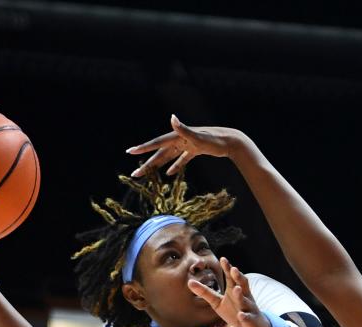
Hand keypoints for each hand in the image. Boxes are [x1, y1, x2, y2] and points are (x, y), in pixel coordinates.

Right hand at [126, 115, 245, 176]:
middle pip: (159, 153)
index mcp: (177, 136)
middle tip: (134, 174)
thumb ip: (184, 129)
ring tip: (146, 173)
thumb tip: (172, 118)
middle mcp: (179, 139)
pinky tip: (168, 173)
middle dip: (146, 164)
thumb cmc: (215, 140)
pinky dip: (175, 166)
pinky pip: (181, 160)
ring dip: (157, 165)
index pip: (157, 143)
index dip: (143, 148)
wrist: (231, 141)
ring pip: (168, 157)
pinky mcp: (194, 150)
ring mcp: (186, 144)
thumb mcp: (199, 137)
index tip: (130, 151)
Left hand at [188, 257, 271, 326]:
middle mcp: (244, 296)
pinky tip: (240, 315)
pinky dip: (245, 316)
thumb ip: (206, 292)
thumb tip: (189, 282)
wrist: (253, 325)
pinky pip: (248, 317)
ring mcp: (248, 307)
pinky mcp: (250, 319)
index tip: (223, 259)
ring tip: (236, 289)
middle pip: (242, 284)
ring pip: (245, 300)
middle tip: (233, 269)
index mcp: (235, 290)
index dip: (228, 269)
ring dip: (241, 295)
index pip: (232, 277)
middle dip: (238, 277)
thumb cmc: (234, 311)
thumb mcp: (218, 302)